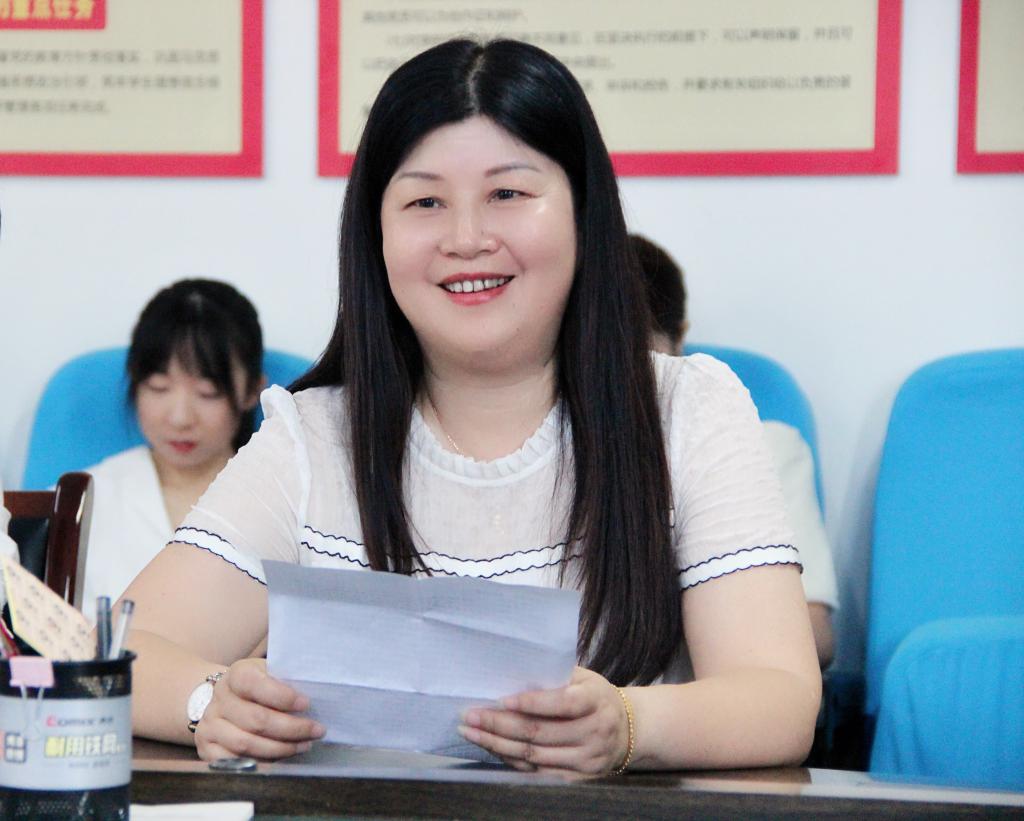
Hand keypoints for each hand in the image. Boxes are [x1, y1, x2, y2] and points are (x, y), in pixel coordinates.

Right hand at [194, 658, 325, 760]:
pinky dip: (261, 762)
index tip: (307, 704)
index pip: (255, 684)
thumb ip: (288, 680)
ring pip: (246, 743)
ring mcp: (209, 725)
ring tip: (304, 745)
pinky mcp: (207, 749)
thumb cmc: (261, 687)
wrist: (228, 701)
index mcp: (236, 674)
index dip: (282, 696)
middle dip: (291, 728)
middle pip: (256, 719)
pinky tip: (281, 758)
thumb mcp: (272, 674)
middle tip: (316, 730)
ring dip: (280, 748)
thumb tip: (318, 691)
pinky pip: (234, 762)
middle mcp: (219, 699)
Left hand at [458, 667, 629, 774]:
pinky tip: (493, 749)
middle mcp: (593, 732)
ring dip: (498, 745)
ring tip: (471, 733)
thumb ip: (557, 675)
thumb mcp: (586, 678)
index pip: (560, 703)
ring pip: (534, 755)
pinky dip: (512, 761)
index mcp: (595, 701)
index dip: (530, 703)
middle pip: (539, 732)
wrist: (629, 730)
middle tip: (470, 716)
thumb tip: (514, 671)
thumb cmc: (597, 697)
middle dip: (499, 725)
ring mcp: (586, 759)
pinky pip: (538, 773)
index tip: (500, 699)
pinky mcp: (578, 778)